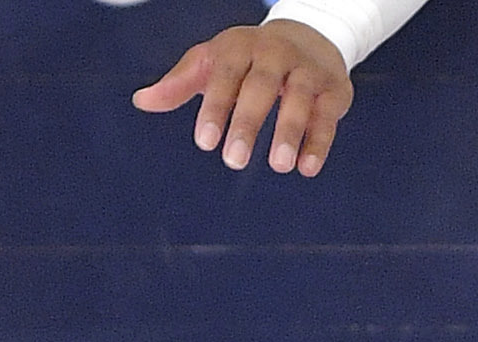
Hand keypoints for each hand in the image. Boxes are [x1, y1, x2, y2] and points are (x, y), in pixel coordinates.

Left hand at [132, 21, 353, 175]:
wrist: (310, 37)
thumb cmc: (250, 58)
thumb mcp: (214, 62)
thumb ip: (180, 83)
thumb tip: (142, 101)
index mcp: (240, 45)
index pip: (225, 75)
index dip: (215, 108)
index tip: (205, 143)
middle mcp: (276, 53)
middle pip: (262, 86)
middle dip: (248, 123)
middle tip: (234, 161)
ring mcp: (308, 71)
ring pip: (300, 101)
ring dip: (290, 133)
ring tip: (278, 166)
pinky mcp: (334, 90)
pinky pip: (327, 118)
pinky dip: (319, 143)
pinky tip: (306, 168)